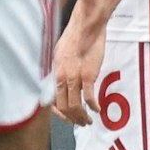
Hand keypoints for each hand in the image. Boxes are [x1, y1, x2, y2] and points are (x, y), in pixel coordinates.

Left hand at [53, 1, 105, 125]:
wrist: (85, 27)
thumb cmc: (74, 37)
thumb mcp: (59, 54)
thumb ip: (59, 69)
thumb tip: (59, 79)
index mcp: (53, 73)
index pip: (51, 100)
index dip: (58, 113)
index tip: (66, 117)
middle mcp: (61, 77)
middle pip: (63, 107)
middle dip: (72, 119)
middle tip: (80, 122)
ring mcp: (74, 77)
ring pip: (75, 106)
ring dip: (82, 117)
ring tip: (88, 120)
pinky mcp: (88, 75)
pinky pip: (89, 97)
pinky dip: (93, 107)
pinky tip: (97, 110)